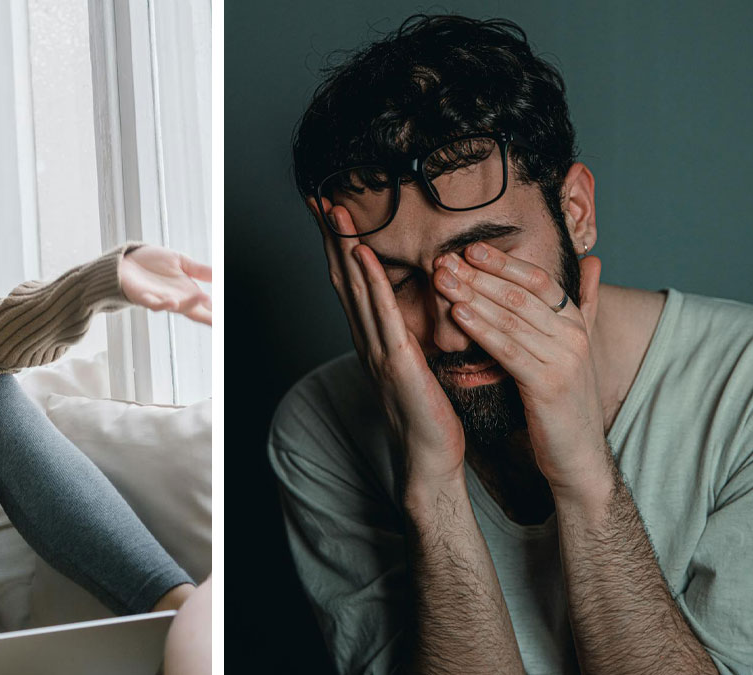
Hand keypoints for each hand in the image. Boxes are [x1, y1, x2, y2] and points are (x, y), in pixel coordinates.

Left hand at [119, 245, 211, 324]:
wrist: (127, 262)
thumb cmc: (153, 263)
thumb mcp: (181, 262)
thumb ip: (199, 270)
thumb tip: (219, 274)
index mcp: (187, 292)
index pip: (207, 306)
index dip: (216, 311)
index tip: (223, 315)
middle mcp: (177, 299)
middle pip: (196, 312)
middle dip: (208, 316)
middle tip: (219, 320)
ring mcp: (160, 300)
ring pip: (178, 307)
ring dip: (190, 305)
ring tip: (204, 299)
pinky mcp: (143, 297)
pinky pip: (154, 304)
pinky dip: (163, 304)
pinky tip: (172, 302)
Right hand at [307, 198, 466, 498]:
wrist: (431, 455)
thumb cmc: (429, 413)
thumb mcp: (418, 363)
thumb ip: (410, 332)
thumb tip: (418, 304)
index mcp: (374, 338)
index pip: (352, 282)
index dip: (340, 246)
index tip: (333, 213)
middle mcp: (368, 339)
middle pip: (344, 278)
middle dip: (332, 238)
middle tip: (321, 199)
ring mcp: (378, 349)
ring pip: (356, 289)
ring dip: (345, 248)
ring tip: (336, 212)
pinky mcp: (396, 361)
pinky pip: (382, 314)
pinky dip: (370, 281)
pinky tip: (363, 254)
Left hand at [431, 241, 609, 496]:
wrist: (578, 454)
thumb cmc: (564, 401)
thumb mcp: (573, 348)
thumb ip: (583, 305)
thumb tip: (594, 262)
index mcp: (575, 322)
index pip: (538, 280)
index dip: (504, 262)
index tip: (470, 249)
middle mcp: (572, 335)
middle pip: (519, 295)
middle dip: (479, 275)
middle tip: (444, 260)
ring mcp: (563, 358)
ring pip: (511, 318)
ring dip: (473, 296)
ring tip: (442, 281)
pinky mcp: (548, 384)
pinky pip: (509, 350)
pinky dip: (482, 330)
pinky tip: (458, 316)